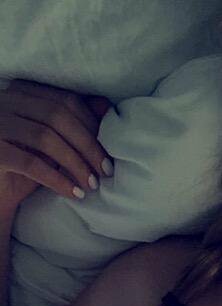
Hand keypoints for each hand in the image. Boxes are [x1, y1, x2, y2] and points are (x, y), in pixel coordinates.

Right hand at [0, 79, 113, 211]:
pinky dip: (57, 180)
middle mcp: (5, 102)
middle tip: (105, 171)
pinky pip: (31, 164)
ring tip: (92, 185)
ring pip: (45, 138)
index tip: (108, 153)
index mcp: (21, 93)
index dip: (92, 126)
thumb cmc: (25, 169)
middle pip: (57, 116)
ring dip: (75, 163)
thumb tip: (105, 105)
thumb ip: (74, 123)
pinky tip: (74, 193)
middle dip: (87, 145)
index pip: (64, 100)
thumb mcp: (52, 145)